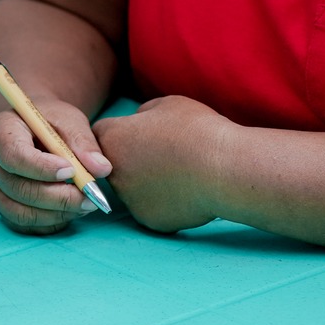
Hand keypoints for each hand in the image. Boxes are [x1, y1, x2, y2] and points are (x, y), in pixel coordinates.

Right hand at [0, 98, 113, 234]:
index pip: (13, 155)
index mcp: (0, 132)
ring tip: (84, 205)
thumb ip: (84, 142)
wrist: (32, 129)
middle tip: (89, 197)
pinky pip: (23, 224)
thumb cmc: (49, 122)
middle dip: (58, 198)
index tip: (71, 171)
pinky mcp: (1, 205)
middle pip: (18, 189)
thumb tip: (101, 169)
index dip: (42, 168)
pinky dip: (50, 223)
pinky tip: (69, 211)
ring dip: (56, 214)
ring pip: (20, 212)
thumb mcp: (68, 120)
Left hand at [93, 95, 231, 233]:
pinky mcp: (147, 220)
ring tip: (180, 173)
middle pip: (114, 165)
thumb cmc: (197, 131)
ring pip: (133, 189)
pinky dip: (165, 203)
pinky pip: (152, 209)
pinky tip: (186, 193)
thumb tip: (138, 122)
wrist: (223, 170)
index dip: (119, 132)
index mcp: (113, 139)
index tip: (139, 133)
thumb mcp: (166, 105)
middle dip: (131, 160)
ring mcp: (129, 199)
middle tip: (164, 155)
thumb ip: (143, 114)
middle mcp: (113, 172)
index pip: (100, 134)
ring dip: (148, 183)